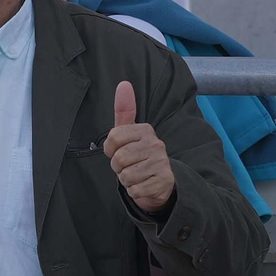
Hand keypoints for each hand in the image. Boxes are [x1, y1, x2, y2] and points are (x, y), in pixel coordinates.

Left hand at [104, 81, 175, 213]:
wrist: (160, 182)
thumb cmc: (138, 155)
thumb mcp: (128, 133)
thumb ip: (124, 111)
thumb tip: (124, 84)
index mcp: (145, 130)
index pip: (113, 138)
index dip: (110, 149)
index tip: (118, 151)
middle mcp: (156, 144)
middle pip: (119, 159)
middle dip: (118, 167)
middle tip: (129, 166)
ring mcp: (162, 162)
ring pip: (126, 176)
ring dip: (126, 180)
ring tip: (136, 174)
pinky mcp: (165, 180)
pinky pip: (135, 189)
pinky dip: (135, 191)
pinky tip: (143, 184)